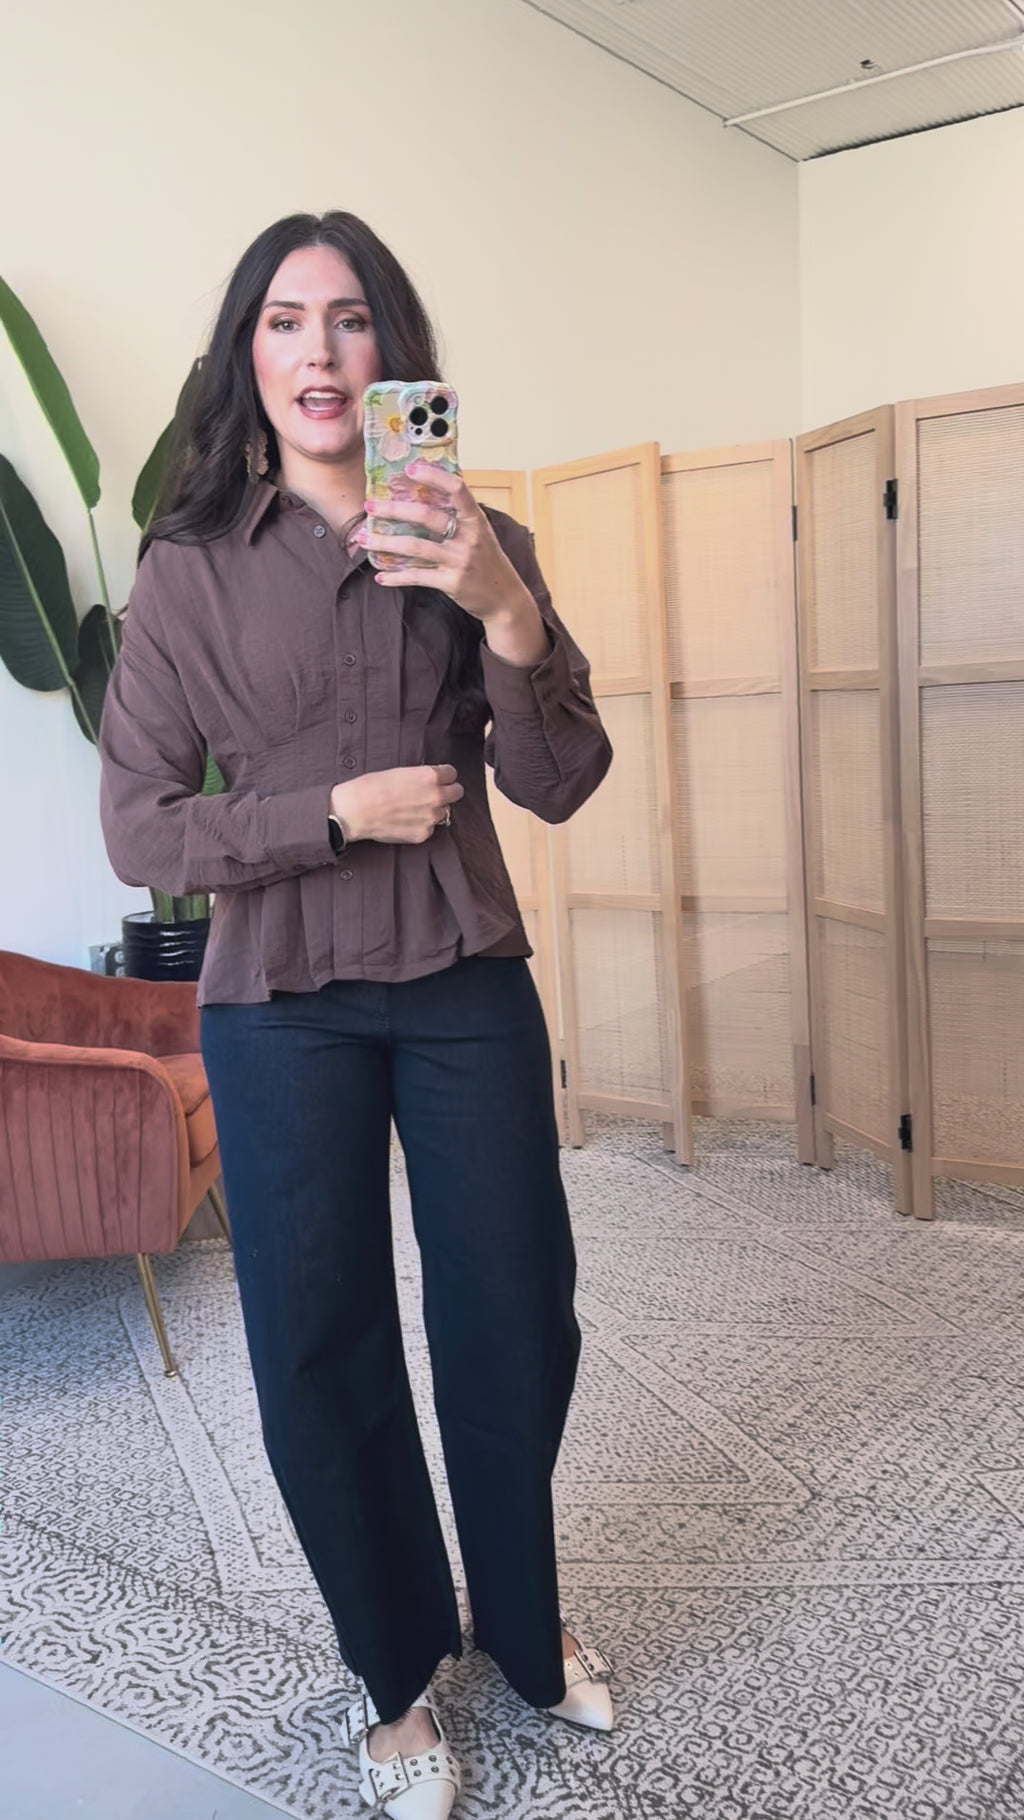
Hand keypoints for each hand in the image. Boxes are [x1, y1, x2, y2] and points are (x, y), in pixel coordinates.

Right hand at [330, 764, 463, 845]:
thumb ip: (421, 777)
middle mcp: (437, 796)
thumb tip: (430, 783)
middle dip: (447, 792)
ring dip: (433, 810)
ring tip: (412, 810)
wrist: (356, 811)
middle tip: (432, 795)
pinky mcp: (424, 834)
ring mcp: (432, 817)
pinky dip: (421, 825)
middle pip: (457, 793)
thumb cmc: (371, 786)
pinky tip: (404, 822)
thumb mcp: (400, 772)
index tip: (437, 779)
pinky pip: (430, 828)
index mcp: (431, 776)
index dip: (443, 776)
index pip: (452, 773)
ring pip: (444, 812)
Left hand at [355, 462, 535, 625]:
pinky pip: (418, 577)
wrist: (506, 599)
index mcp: (476, 520)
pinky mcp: (452, 583)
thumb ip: (460, 516)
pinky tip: (381, 576)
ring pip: (415, 547)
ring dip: (385, 542)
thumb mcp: (481, 534)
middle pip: (426, 517)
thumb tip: (433, 490)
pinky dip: (396, 577)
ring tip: (364, 538)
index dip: (434, 476)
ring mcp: (460, 561)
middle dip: (394, 510)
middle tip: (370, 506)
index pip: (457, 489)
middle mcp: (469, 538)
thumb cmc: (488, 562)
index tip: (410, 468)